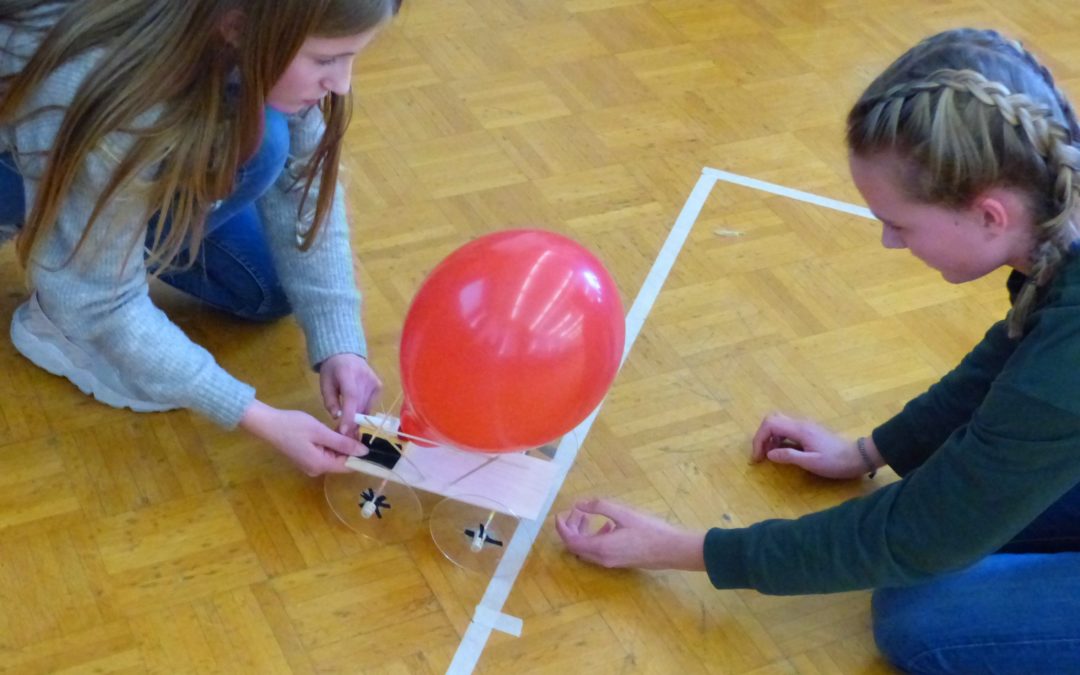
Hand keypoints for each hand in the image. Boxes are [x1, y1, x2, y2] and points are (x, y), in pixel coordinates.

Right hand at [240, 400, 367, 475]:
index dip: (360, 455)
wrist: (267, 423)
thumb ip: (343, 443)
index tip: (368, 439)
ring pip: (335, 456)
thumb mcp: (320, 432)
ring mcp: (311, 464)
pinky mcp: (307, 457)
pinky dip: (332, 442)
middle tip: (356, 427)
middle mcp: (317, 469)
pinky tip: (335, 429)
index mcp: (320, 465)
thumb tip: (364, 452)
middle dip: (351, 446)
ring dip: (342, 442)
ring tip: (347, 426)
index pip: (349, 466)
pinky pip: (326, 452)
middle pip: (342, 461)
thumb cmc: (294, 425)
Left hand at [319, 353, 381, 435]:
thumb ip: (330, 401)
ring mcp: (374, 381)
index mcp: (348, 373)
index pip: (351, 397)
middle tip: (342, 435)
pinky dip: (362, 412)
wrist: (346, 355)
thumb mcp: (325, 384)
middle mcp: (365, 377)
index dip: (349, 415)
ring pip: (366, 408)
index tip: (343, 431)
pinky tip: (355, 413)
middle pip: (360, 405)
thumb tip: (337, 417)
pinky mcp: (379, 386)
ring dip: (357, 420)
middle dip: (351, 423)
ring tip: (347, 427)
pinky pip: (370, 405)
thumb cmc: (332, 371)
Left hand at [555, 499, 704, 570]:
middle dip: (572, 528)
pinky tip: (609, 525)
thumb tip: (579, 505)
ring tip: (589, 515)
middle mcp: (602, 559)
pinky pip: (599, 551)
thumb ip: (599, 507)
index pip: (571, 541)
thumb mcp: (623, 513)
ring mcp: (611, 562)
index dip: (561, 528)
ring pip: (588, 549)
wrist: (672, 550)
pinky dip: (596, 537)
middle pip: (577, 546)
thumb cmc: (649, 530)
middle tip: (576, 512)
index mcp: (600, 548)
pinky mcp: (620, 561)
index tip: (559, 514)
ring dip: (584, 532)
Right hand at [750, 412, 880, 478]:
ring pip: (779, 423)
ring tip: (769, 455)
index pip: (770, 424)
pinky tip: (781, 451)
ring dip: (769, 437)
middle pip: (772, 419)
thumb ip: (789, 456)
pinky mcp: (808, 430)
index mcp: (799, 430)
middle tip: (761, 454)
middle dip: (762, 436)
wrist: (857, 457)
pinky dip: (778, 438)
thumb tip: (769, 454)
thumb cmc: (836, 462)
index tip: (758, 457)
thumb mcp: (812, 463)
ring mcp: (805, 425)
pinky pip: (786, 429)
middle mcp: (800, 423)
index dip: (759, 439)